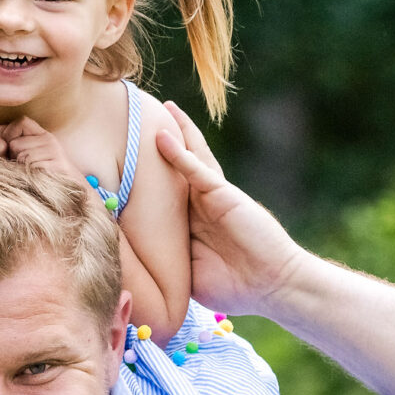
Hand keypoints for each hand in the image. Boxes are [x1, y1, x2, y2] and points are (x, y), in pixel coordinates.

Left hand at [3, 118, 87, 186]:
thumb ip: (18, 146)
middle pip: (15, 144)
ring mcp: (54, 151)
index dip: (10, 134)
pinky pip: (31, 168)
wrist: (72, 190)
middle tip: (24, 168)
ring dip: (22, 170)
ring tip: (32, 175)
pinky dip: (30, 176)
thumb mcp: (32, 156)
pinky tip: (38, 179)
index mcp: (43, 135)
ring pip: (22, 157)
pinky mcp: (58, 165)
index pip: (21, 122)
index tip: (10, 150)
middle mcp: (49, 140)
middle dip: (14, 158)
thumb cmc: (44, 176)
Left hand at [154, 101, 311, 316]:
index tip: (122, 162)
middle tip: (138, 119)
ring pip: (188, 159)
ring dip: (175, 133)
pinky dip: (180, 154)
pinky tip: (163, 136)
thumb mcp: (189, 276)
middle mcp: (201, 205)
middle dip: (161, 144)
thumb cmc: (235, 287)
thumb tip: (133, 266)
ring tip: (161, 107)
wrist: (272, 287)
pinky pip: (198, 171)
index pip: (163, 195)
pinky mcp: (224, 196)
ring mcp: (213, 198)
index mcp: (191, 224)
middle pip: (175, 168)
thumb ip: (166, 264)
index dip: (146, 177)